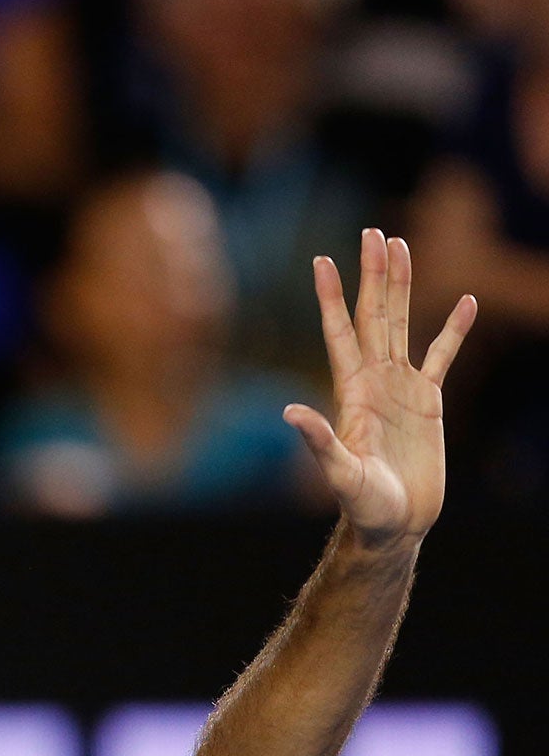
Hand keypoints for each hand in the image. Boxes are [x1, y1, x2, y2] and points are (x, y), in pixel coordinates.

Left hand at [285, 230, 475, 551]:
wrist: (395, 523)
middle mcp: (374, 381)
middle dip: (373, 274)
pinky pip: (443, 356)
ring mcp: (401, 388)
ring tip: (403, 246)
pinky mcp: (429, 402)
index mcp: (351, 391)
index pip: (338, 331)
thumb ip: (318, 442)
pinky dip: (454, 329)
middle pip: (373, 315)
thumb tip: (290, 411)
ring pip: (402, 324)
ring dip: (403, 286)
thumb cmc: (364, 505)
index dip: (331, 297)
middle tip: (375, 231)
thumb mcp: (339, 473)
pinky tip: (466, 302)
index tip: (322, 259)